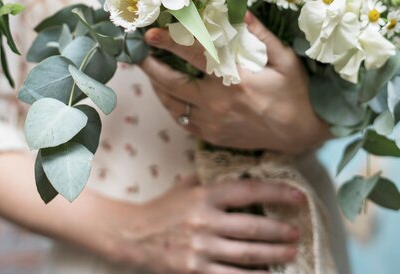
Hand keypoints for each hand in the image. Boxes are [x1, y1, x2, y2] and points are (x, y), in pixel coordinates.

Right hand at [114, 175, 302, 272]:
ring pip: (247, 255)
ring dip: (274, 254)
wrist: (134, 236)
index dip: (276, 193)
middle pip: (252, 227)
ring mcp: (201, 249)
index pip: (248, 191)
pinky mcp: (196, 272)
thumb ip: (212, 179)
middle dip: (279, 231)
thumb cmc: (165, 208)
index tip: (298, 197)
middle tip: (297, 231)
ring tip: (291, 252)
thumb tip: (244, 168)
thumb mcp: (187, 186)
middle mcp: (205, 221)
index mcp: (204, 195)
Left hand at [141, 12, 330, 152]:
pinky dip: (172, 106)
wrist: (301, 134)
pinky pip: (183, 121)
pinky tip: (170, 94)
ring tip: (150, 70)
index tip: (150, 34)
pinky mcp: (213, 136)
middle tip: (138, 54)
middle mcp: (217, 104)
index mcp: (234, 80)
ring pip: (172, 105)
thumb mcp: (284, 60)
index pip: (194, 56)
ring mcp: (212, 123)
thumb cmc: (294, 93)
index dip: (169, 42)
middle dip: (150, 68)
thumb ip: (261, 35)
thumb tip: (241, 9)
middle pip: (171, 84)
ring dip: (157, 86)